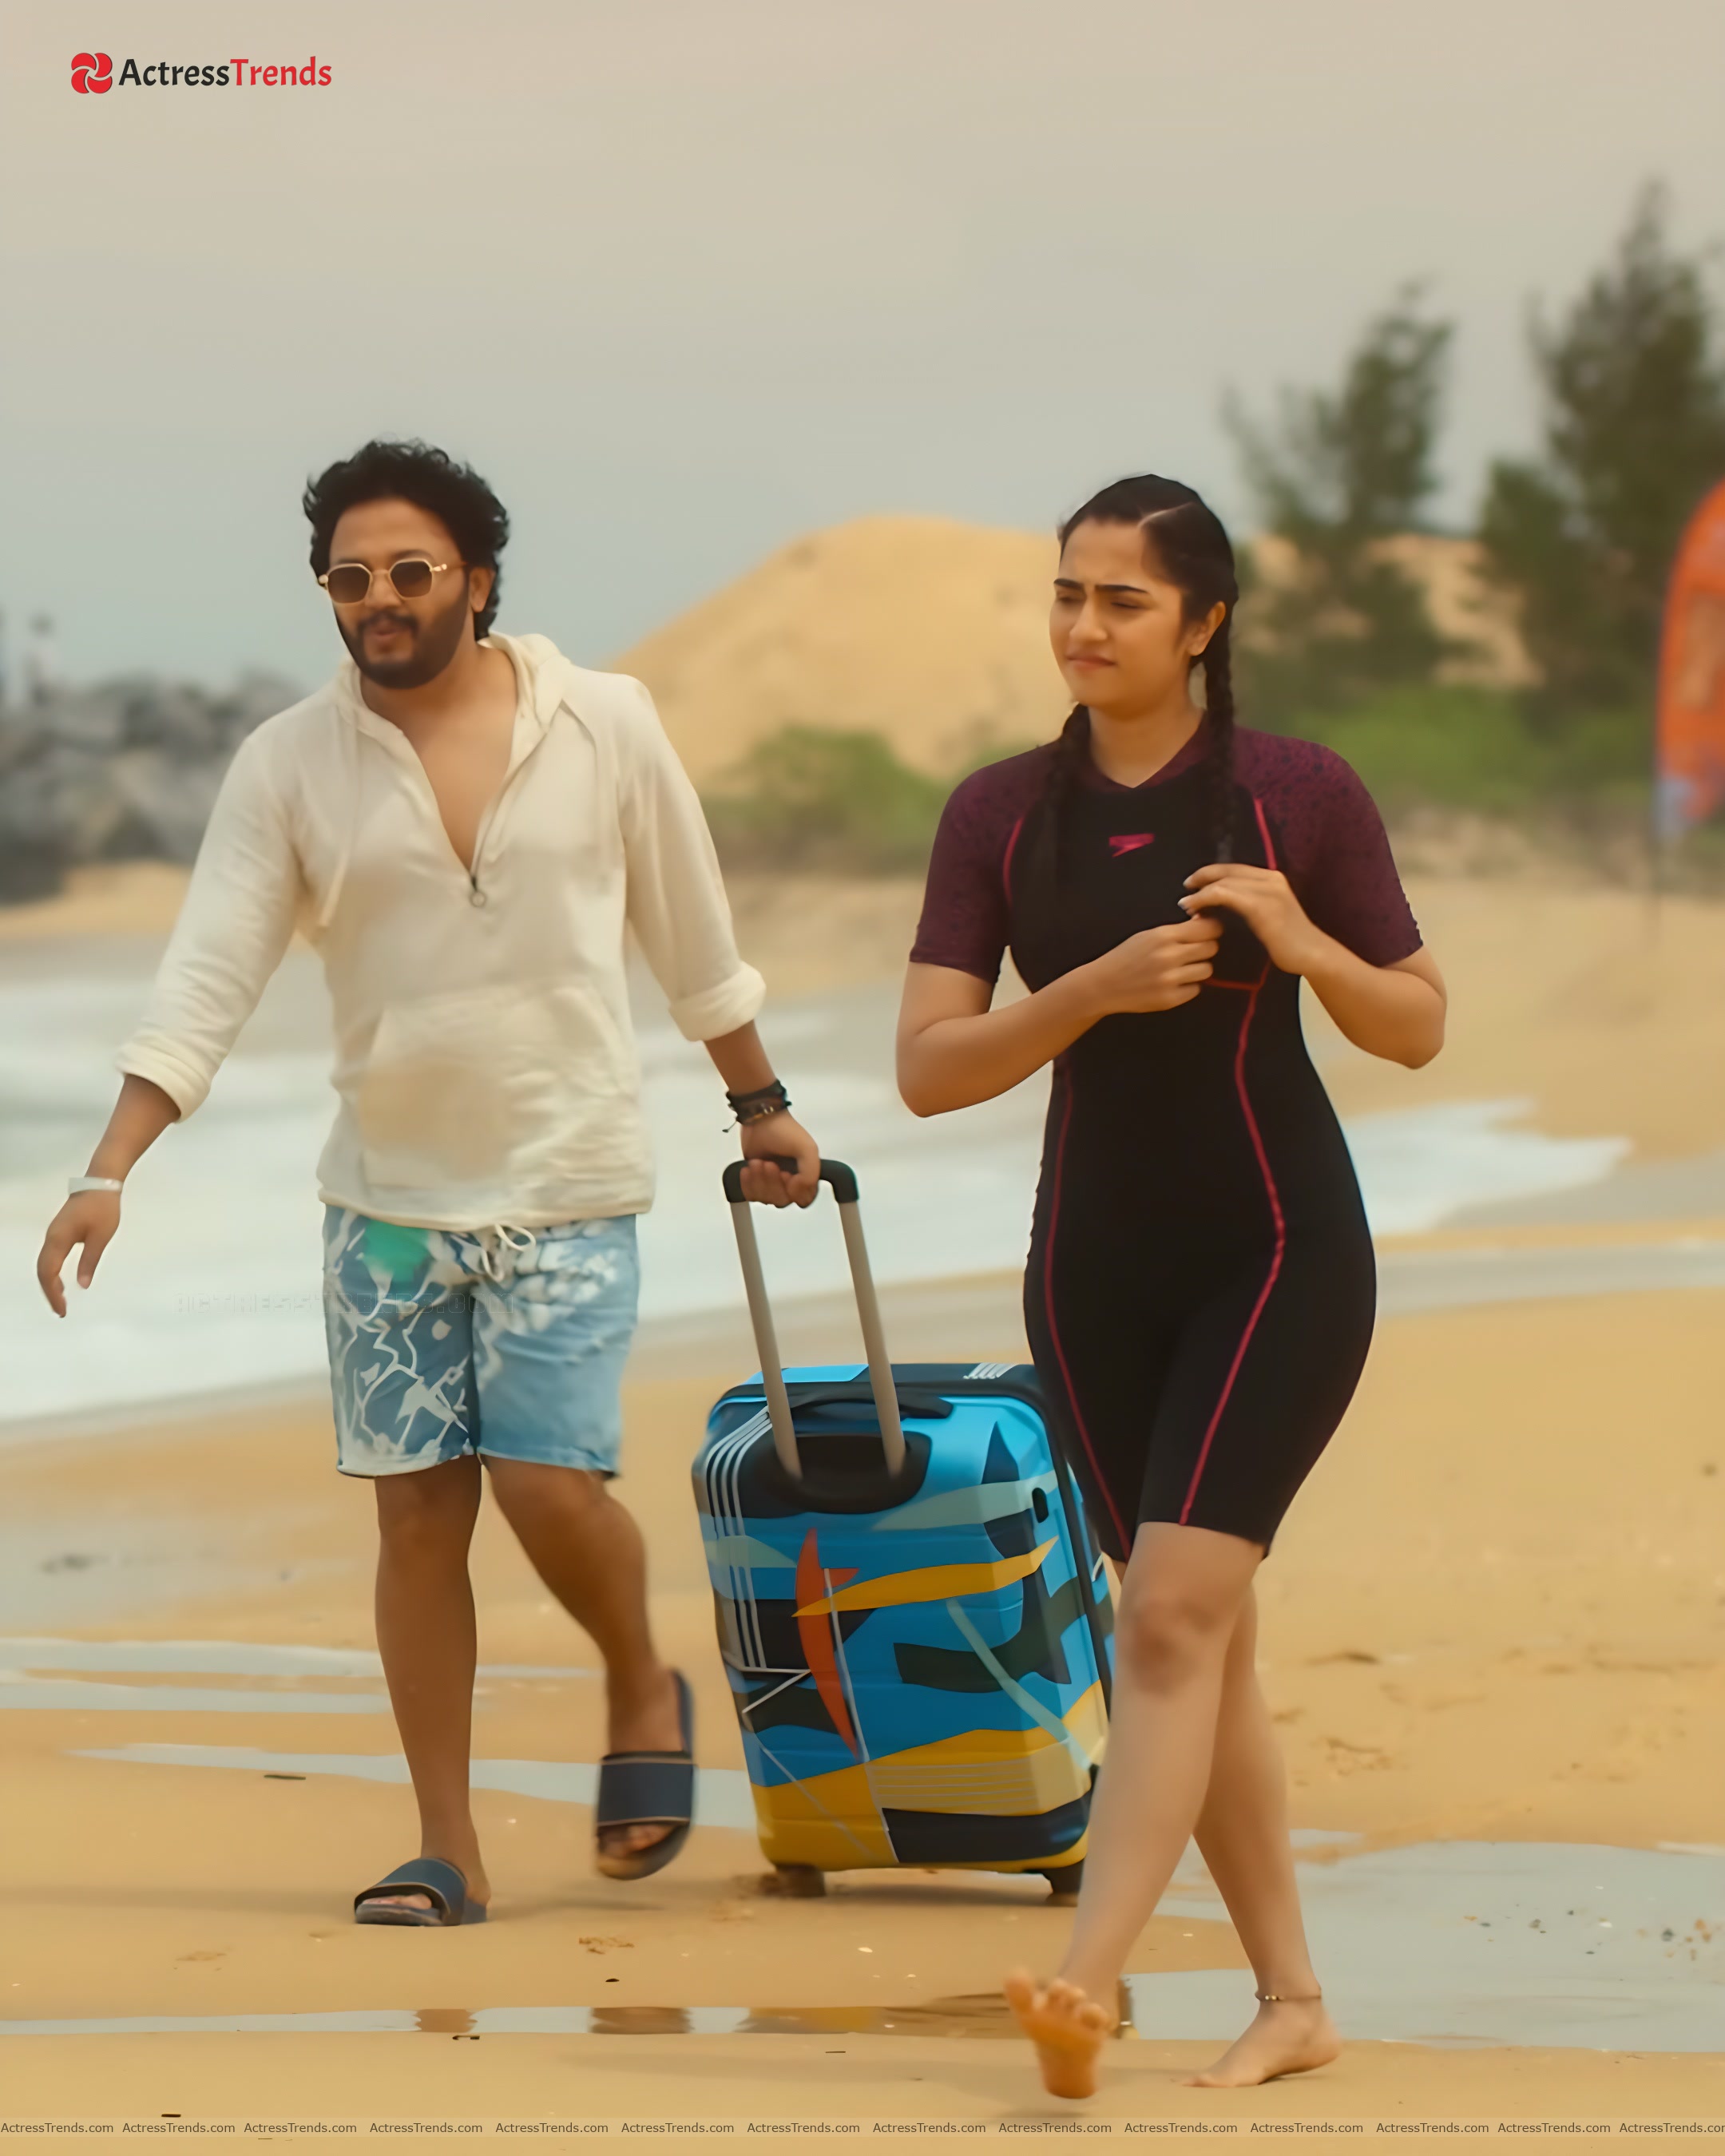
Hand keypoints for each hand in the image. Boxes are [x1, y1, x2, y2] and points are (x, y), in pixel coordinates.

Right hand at [36, 1191, 121, 1317]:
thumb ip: (89, 1261)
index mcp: (59, 1240)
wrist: (100, 1183)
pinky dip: (52, 1272)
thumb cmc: (102, 1208)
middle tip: (60, 1310)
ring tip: (60, 1299)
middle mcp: (51, 1238)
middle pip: (42, 1271)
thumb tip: (82, 1285)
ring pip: (44, 1264)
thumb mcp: (101, 1237)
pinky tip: (62, 1280)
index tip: (62, 1309)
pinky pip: (50, 1256)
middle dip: (49, 1292)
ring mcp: (53, 1234)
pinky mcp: (59, 1231)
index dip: (53, 1294)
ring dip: (50, 1283)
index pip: (48, 1273)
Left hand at [737, 1113, 819, 1207]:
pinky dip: (748, 1183)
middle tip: (770, 1164)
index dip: (795, 1192)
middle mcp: (790, 1180)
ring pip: (766, 1198)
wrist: (759, 1119)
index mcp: (805, 1174)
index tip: (788, 1175)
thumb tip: (797, 1191)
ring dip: (759, 1180)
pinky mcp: (755, 1179)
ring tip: (758, 1162)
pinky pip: (751, 1195)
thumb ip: (811, 1174)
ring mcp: (771, 1181)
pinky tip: (749, 1169)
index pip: (804, 1199)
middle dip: (773, 1182)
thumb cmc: (783, 1129)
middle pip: (783, 1200)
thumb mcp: (807, 1149)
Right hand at [1083, 918, 1222, 1015]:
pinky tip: (1172, 984)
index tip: (1207, 933)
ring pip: (1207, 970)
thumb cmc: (1125, 957)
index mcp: (1163, 935)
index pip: (1208, 928)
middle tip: (1192, 952)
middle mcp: (1169, 956)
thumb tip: (1204, 922)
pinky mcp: (1170, 999)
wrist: (1103, 985)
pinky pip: (1195, 989)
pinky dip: (1187, 987)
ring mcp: (1170, 979)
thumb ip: (1176, 930)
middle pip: (1211, 948)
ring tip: (1181, 969)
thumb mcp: (1148, 935)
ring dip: (1198, 969)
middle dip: (1204, 949)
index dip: (1211, 929)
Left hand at [1180, 863, 1324, 974]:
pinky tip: (1195, 910)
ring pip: (1224, 882)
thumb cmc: (1288, 942)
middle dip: (1202, 877)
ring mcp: (1268, 891)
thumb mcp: (1268, 916)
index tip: (1193, 884)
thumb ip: (1248, 905)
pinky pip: (1226, 895)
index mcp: (1272, 879)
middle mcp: (1270, 879)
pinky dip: (1206, 900)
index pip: (1234, 868)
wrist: (1311, 954)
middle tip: (1185, 890)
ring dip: (1200, 892)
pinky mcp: (1262, 907)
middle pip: (1227, 871)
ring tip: (1186, 903)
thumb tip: (1218, 906)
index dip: (1210, 872)